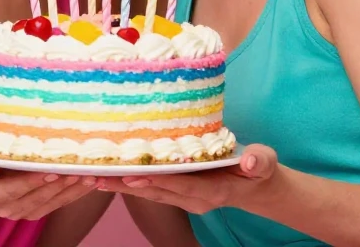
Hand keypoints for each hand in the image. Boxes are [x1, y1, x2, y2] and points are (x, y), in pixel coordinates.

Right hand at [0, 138, 95, 220]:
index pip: (13, 190)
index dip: (32, 182)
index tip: (51, 170)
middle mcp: (9, 208)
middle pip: (38, 196)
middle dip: (61, 184)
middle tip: (82, 168)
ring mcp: (24, 210)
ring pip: (52, 202)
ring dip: (74, 190)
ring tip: (92, 174)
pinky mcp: (36, 208)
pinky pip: (58, 203)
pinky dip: (76, 193)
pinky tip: (91, 180)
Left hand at [98, 144, 278, 214]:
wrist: (255, 186)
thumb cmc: (259, 169)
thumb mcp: (264, 162)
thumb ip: (259, 161)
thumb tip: (250, 162)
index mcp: (214, 190)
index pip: (183, 185)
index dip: (160, 181)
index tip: (136, 176)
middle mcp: (194, 199)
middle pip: (158, 191)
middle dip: (128, 185)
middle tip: (100, 177)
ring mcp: (184, 198)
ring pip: (150, 192)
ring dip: (122, 186)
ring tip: (95, 177)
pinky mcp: (177, 193)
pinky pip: (151, 189)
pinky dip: (130, 183)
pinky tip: (110, 177)